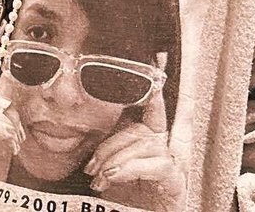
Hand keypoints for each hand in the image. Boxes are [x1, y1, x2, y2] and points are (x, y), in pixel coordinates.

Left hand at [84, 61, 184, 210]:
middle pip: (135, 128)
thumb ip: (104, 144)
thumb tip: (79, 125)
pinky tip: (113, 177)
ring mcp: (170, 159)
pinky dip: (128, 168)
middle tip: (92, 168)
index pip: (151, 104)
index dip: (153, 81)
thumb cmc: (124, 195)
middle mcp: (161, 143)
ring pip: (141, 143)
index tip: (156, 57)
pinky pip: (152, 163)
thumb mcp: (109, 164)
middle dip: (108, 146)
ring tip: (99, 178)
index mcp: (147, 135)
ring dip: (114, 160)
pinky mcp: (175, 178)